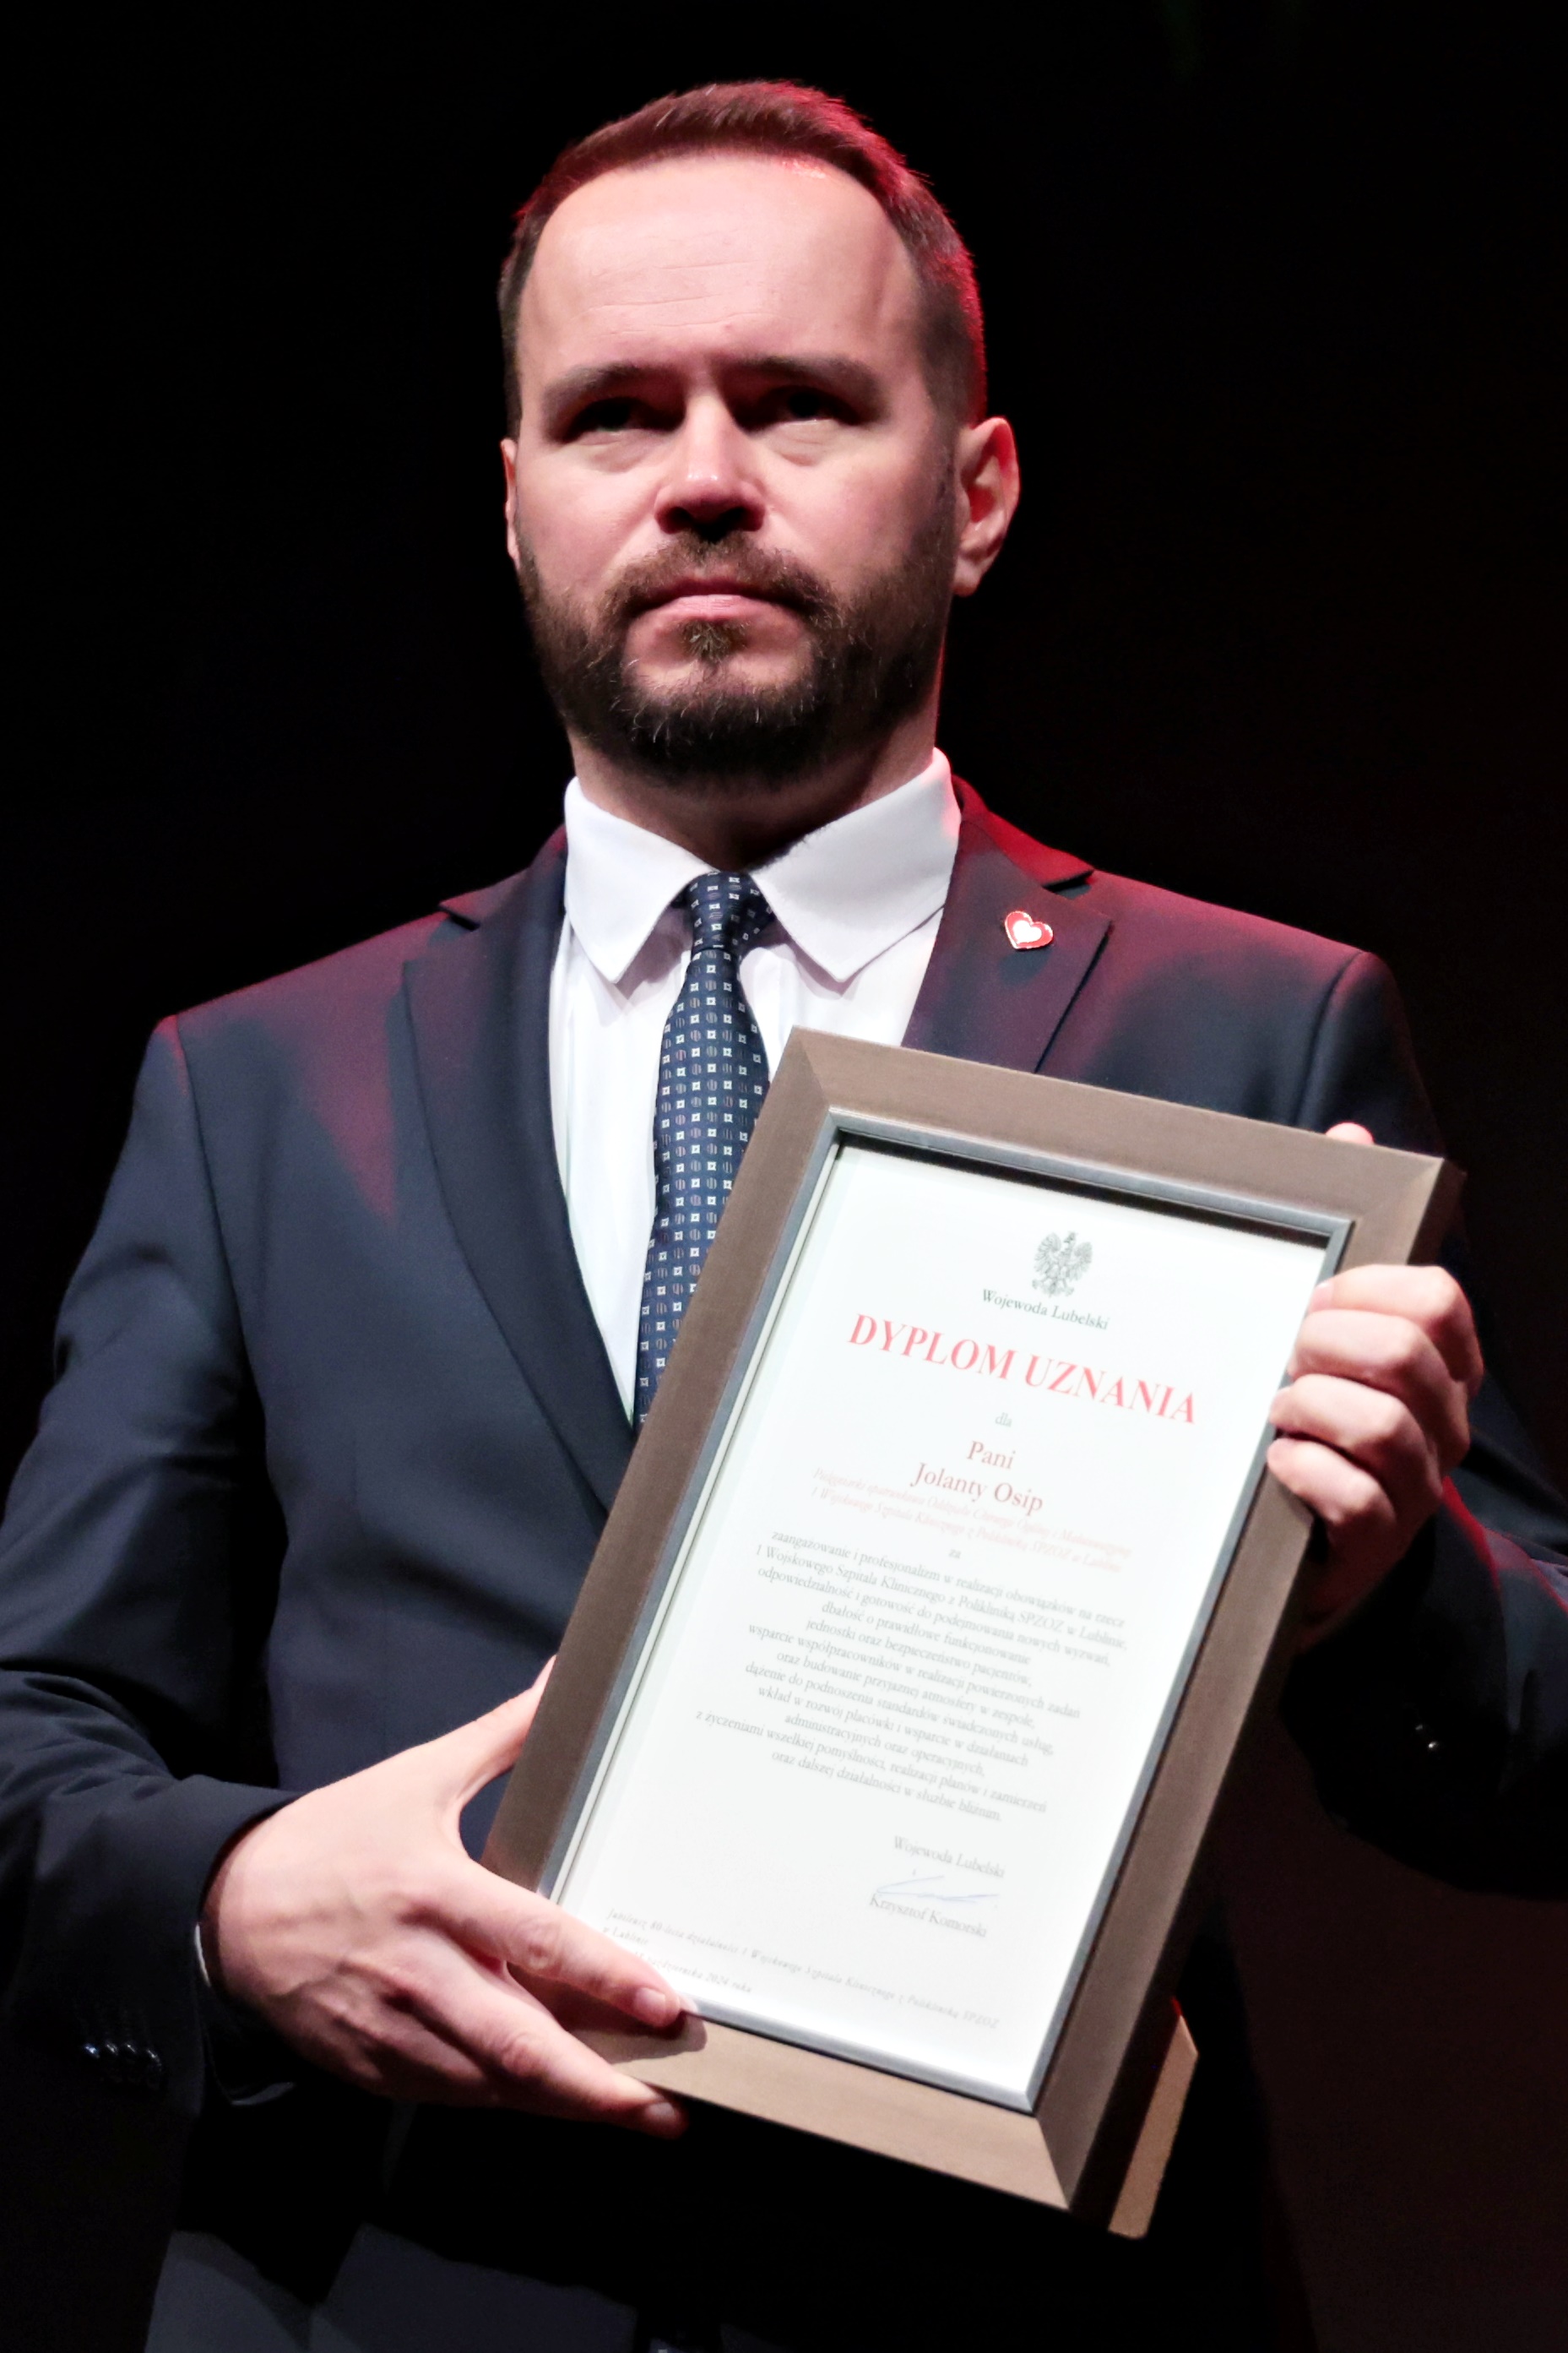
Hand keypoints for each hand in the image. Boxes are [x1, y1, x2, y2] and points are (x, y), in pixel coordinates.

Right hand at [202, 1667, 685, 2133]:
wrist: (228, 1907)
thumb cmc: (335, 1837)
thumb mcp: (418, 1776)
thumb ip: (504, 1735)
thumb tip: (567, 1676)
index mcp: (435, 1893)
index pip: (537, 1941)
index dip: (605, 1978)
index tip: (667, 2007)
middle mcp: (418, 1970)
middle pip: (521, 2043)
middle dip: (599, 2087)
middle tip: (668, 2108)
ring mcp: (392, 2030)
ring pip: (492, 2084)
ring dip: (564, 2104)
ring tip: (638, 2113)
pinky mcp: (372, 2068)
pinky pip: (453, 2095)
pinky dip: (508, 2102)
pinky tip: (556, 2102)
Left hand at [1269, 1123, 1483, 1645]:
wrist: (1311, 1543)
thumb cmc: (1315, 1414)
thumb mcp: (1327, 1324)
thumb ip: (1342, 1234)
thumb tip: (1351, 1133)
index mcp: (1438, 1362)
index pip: (1437, 1300)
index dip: (1367, 1288)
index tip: (1313, 1298)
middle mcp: (1441, 1423)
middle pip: (1406, 1356)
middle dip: (1328, 1342)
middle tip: (1284, 1354)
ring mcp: (1415, 1487)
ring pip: (1383, 1427)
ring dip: (1310, 1407)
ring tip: (1276, 1410)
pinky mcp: (1374, 1544)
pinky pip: (1357, 1500)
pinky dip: (1304, 1471)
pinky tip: (1273, 1462)